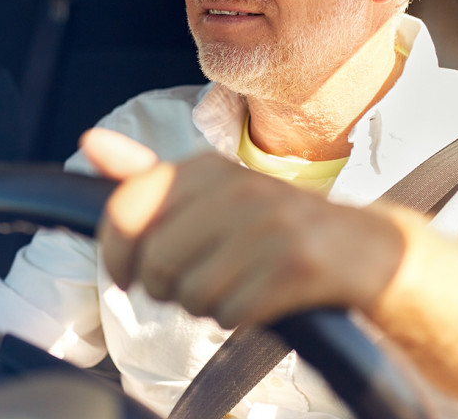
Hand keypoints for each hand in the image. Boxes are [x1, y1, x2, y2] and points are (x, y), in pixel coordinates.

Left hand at [82, 128, 407, 327]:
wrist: (367, 251)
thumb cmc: (272, 227)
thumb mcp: (209, 193)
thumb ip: (146, 176)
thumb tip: (90, 141)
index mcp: (206, 168)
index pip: (125, 210)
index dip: (115, 254)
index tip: (125, 274)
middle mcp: (237, 188)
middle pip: (155, 262)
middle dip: (164, 289)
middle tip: (188, 286)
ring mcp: (271, 225)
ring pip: (191, 294)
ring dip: (205, 305)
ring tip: (232, 287)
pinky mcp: (299, 266)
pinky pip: (232, 313)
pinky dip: (238, 317)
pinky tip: (258, 299)